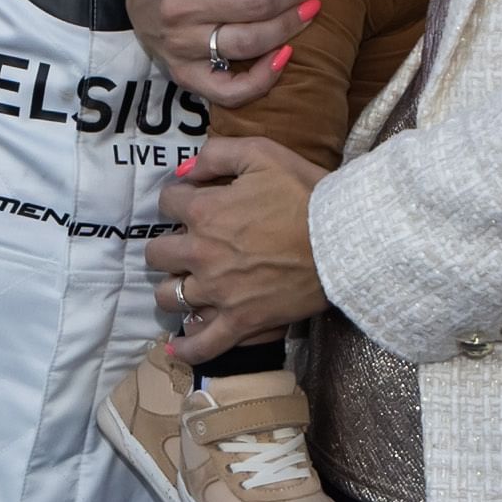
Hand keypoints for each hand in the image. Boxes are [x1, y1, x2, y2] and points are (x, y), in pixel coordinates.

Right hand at [131, 0, 331, 112]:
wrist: (132, 10)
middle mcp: (181, 7)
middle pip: (257, 2)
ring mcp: (183, 45)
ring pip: (251, 40)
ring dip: (292, 24)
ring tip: (315, 7)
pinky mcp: (186, 75)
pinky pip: (229, 88)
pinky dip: (262, 78)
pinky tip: (287, 56)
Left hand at [152, 144, 329, 368]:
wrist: (344, 238)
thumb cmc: (307, 193)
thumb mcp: (262, 153)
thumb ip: (218, 153)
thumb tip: (185, 170)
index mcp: (205, 211)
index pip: (167, 202)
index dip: (178, 198)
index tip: (193, 202)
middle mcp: (201, 253)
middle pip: (157, 254)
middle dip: (168, 245)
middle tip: (187, 245)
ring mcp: (218, 292)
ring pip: (169, 297)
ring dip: (173, 288)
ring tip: (187, 284)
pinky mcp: (241, 322)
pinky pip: (204, 344)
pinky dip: (188, 347)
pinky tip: (177, 346)